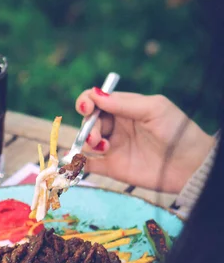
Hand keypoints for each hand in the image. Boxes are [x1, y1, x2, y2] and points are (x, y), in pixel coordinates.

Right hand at [75, 88, 214, 192]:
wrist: (189, 165)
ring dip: (86, 143)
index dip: (86, 102)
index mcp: (125, 108)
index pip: (97, 101)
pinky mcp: (113, 168)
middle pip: (89, 122)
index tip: (85, 108)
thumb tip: (95, 95)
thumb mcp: (153, 109)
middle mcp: (117, 126)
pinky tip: (74, 161)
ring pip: (87, 142)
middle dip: (88, 127)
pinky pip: (90, 164)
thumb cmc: (177, 131)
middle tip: (98, 138)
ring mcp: (114, 147)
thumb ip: (124, 103)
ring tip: (101, 147)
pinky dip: (78, 163)